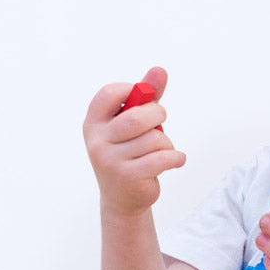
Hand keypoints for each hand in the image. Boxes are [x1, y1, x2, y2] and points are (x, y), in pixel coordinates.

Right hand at [83, 66, 185, 216]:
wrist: (123, 199)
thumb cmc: (130, 153)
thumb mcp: (134, 124)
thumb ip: (146, 96)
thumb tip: (160, 70)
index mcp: (93, 123)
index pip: (108, 94)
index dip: (130, 90)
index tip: (142, 100)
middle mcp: (97, 141)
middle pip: (137, 117)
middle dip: (158, 115)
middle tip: (160, 123)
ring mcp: (110, 160)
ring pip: (154, 139)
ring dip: (166, 143)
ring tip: (162, 151)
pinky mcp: (128, 177)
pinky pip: (162, 158)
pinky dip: (176, 157)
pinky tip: (175, 160)